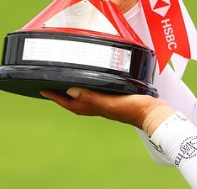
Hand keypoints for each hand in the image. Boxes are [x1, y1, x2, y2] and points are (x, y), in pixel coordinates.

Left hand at [41, 88, 175, 134]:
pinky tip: (96, 83)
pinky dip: (92, 88)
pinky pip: (99, 93)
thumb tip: (71, 90)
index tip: (43, 90)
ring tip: (69, 83)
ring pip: (86, 97)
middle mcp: (99, 106)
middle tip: (52, 86)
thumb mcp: (110, 102)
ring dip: (76, 91)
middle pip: (75, 101)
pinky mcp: (118, 98)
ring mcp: (108, 103)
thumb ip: (91, 97)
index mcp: (95, 107)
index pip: (70, 102)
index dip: (56, 97)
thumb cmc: (133, 109)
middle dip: (62, 95)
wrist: (153, 114)